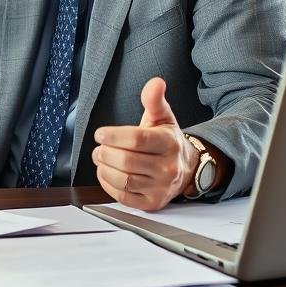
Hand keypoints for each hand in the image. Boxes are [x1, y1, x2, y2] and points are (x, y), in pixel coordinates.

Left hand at [91, 78, 198, 210]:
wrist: (186, 168)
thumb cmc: (167, 141)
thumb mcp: (162, 117)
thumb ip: (154, 100)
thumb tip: (156, 83)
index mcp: (169, 143)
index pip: (137, 139)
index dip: (113, 135)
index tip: (100, 133)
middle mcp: (168, 168)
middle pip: (126, 161)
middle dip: (105, 152)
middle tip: (99, 147)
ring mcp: (161, 188)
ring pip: (123, 180)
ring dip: (104, 168)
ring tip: (101, 158)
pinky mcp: (152, 203)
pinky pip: (123, 197)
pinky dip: (108, 184)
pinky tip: (107, 173)